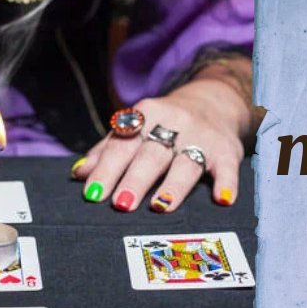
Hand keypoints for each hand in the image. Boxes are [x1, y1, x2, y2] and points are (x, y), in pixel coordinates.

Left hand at [72, 67, 254, 212]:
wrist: (213, 102)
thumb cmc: (163, 125)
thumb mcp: (135, 129)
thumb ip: (107, 151)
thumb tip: (79, 174)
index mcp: (145, 116)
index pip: (121, 146)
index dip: (106, 170)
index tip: (93, 194)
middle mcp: (173, 123)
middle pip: (151, 155)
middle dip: (136, 179)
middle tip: (121, 204)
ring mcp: (201, 136)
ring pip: (186, 162)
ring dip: (174, 184)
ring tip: (160, 205)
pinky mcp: (227, 150)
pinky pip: (228, 167)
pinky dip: (226, 182)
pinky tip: (221, 199)